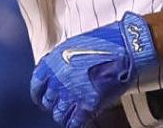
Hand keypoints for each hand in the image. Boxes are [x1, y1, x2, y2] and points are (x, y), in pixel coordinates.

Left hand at [31, 12, 157, 127]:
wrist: (125, 48)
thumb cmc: (104, 42)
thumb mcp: (74, 45)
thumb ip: (61, 61)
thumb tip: (56, 73)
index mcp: (53, 63)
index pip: (36, 86)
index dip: (39, 94)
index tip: (41, 98)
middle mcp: (58, 80)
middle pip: (48, 102)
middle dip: (55, 103)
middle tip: (62, 103)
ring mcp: (72, 94)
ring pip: (59, 114)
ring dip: (64, 114)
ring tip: (71, 112)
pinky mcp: (87, 106)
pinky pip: (74, 122)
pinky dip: (75, 124)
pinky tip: (79, 120)